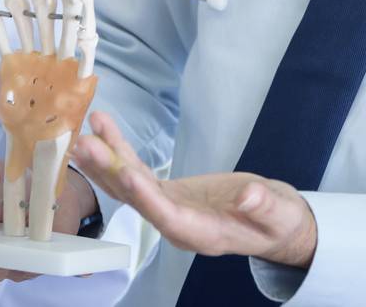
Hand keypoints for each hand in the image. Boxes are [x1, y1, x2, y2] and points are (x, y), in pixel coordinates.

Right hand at [0, 158, 99, 282]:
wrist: (46, 176)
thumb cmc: (9, 175)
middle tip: (6, 253)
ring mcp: (18, 257)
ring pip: (22, 271)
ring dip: (31, 261)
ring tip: (40, 246)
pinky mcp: (45, 257)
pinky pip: (54, 265)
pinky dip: (65, 263)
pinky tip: (80, 267)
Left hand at [71, 111, 317, 267]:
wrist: (272, 223)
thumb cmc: (278, 221)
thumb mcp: (278, 213)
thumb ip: (263, 206)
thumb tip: (248, 195)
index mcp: (203, 234)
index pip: (168, 217)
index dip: (147, 198)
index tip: (126, 172)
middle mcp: (177, 225)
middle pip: (138, 200)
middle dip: (112, 172)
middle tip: (88, 145)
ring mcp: (169, 209)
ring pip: (131, 185)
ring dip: (108, 159)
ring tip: (87, 132)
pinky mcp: (169, 194)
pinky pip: (138, 174)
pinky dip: (121, 152)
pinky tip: (105, 133)